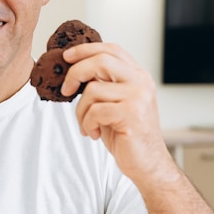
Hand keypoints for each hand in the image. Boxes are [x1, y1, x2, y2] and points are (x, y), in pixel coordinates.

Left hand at [61, 43, 172, 184]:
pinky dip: (87, 123)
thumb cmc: (127, 134)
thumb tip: (74, 70)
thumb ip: (102, 84)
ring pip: (93, 89)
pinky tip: (93, 133)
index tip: (67, 56)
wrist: (148, 164)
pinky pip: (95, 111)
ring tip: (87, 124)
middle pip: (100, 61)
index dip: (86, 49)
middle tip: (65, 90)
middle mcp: (141, 82)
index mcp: (138, 76)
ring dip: (81, 110)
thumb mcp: (113, 103)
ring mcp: (138, 97)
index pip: (111, 49)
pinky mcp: (132, 115)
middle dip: (75, 73)